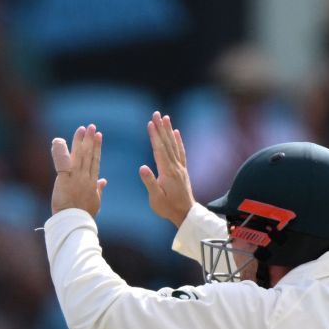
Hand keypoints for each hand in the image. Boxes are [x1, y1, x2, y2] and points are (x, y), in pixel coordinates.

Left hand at [50, 125, 105, 216]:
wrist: (74, 223)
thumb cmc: (84, 216)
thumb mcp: (95, 202)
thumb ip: (99, 190)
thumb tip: (104, 181)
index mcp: (93, 183)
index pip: (95, 161)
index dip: (97, 147)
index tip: (99, 136)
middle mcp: (85, 178)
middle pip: (88, 155)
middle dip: (90, 140)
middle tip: (91, 127)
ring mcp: (75, 178)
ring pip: (79, 156)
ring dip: (80, 141)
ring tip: (82, 129)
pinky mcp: (64, 180)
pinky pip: (61, 162)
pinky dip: (60, 151)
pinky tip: (58, 141)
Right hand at [139, 111, 193, 227]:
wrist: (185, 213)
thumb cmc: (168, 208)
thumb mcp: (155, 198)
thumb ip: (149, 182)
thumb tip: (142, 167)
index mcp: (167, 172)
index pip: (159, 150)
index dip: (154, 136)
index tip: (150, 123)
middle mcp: (175, 166)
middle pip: (167, 143)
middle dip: (161, 128)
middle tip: (156, 114)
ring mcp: (180, 167)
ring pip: (174, 145)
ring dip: (169, 130)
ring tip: (166, 118)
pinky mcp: (182, 170)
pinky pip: (181, 152)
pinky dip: (178, 141)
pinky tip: (176, 133)